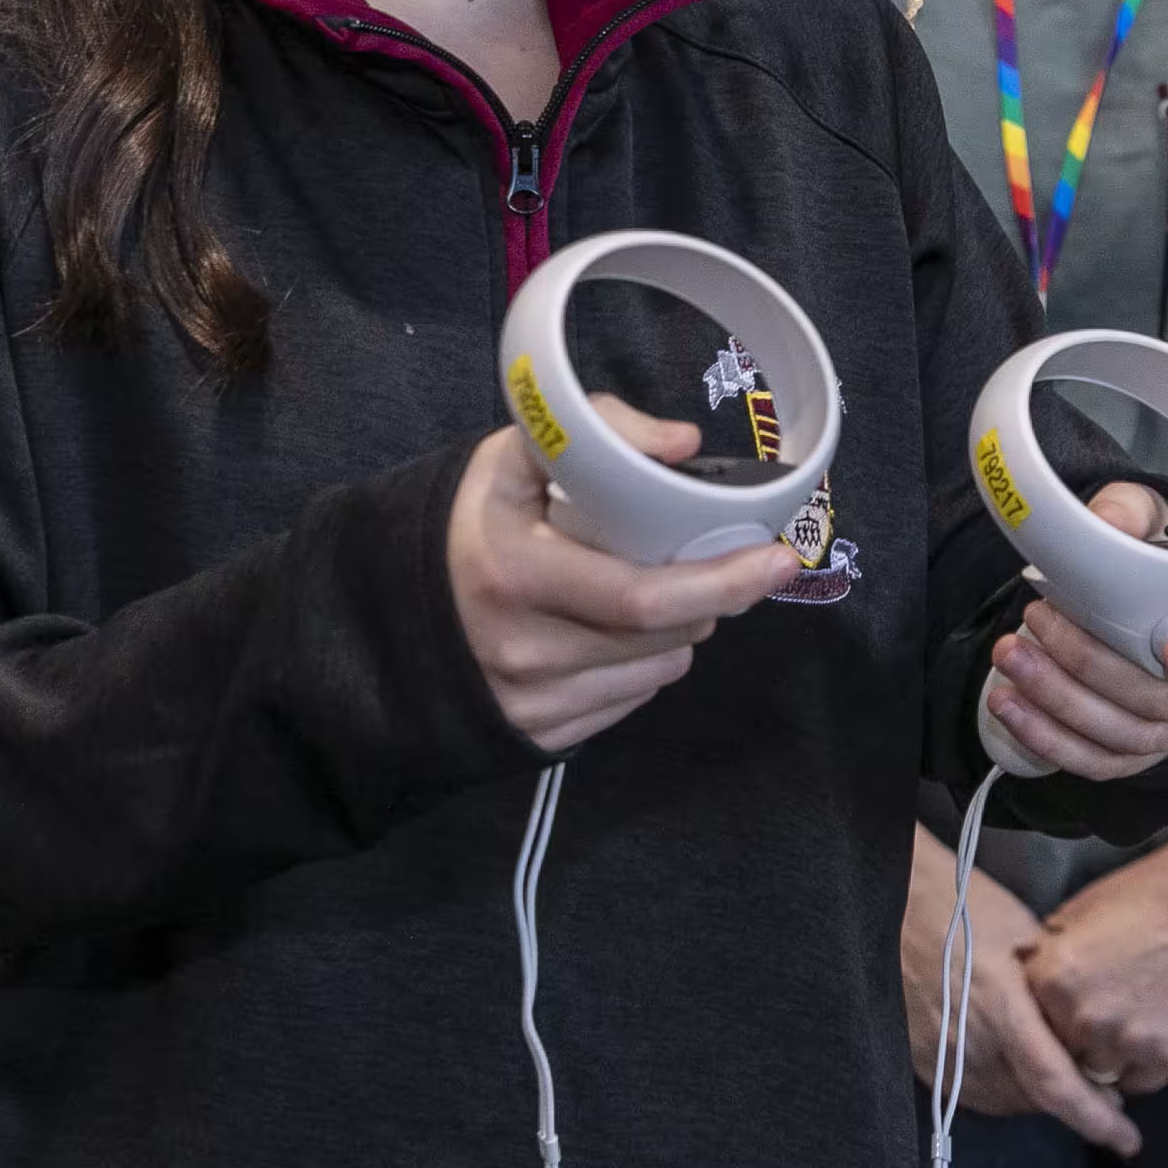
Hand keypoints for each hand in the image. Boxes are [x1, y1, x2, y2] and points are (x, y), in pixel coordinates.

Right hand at [447, 398, 795, 751]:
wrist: (390, 614)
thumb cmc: (467, 525)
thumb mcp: (513, 457)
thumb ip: (598, 429)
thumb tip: (682, 444)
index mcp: (514, 576)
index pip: (643, 598)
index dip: (723, 581)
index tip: (776, 558)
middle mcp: (521, 652)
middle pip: (664, 637)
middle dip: (709, 598)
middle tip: (719, 563)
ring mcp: (529, 704)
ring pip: (658, 671)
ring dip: (678, 630)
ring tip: (646, 590)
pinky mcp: (538, 738)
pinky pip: (630, 702)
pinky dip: (643, 663)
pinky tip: (613, 631)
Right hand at [902, 824, 1142, 1155]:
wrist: (894, 900)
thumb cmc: (962, 903)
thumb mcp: (1022, 930)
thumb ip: (1053, 986)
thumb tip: (1083, 1025)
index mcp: (999, 1007)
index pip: (1054, 1084)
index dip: (1095, 1119)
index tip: (1128, 1139)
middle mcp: (967, 1041)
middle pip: (1032, 1100)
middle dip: (1073, 1103)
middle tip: (1103, 1088)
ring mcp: (939, 1054)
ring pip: (1003, 1102)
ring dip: (1035, 1097)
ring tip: (1060, 1073)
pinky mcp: (919, 1057)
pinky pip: (970, 1092)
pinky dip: (1001, 1089)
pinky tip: (1014, 1065)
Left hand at [982, 482, 1167, 780]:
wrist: (1150, 584)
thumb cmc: (1166, 551)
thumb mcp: (1156, 515)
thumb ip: (1132, 511)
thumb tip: (1107, 522)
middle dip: (1093, 667)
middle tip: (1037, 623)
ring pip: (1133, 736)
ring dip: (1063, 704)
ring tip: (1011, 660)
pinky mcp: (1147, 748)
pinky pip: (1106, 763)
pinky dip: (1054, 741)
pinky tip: (1012, 709)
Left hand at [1024, 823, 1167, 1096]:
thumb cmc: (1150, 893)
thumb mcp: (1080, 909)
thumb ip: (1049, 952)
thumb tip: (1031, 976)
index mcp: (1054, 975)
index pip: (1024, 1019)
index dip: (1039, 1014)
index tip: (1052, 1010)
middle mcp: (1084, 1015)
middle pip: (1058, 1052)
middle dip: (1070, 1038)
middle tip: (1094, 1015)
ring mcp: (1127, 1041)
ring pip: (1096, 1074)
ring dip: (1104, 1056)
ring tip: (1124, 1023)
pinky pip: (1137, 1083)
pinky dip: (1140, 1067)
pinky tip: (1151, 1033)